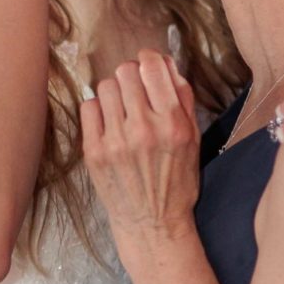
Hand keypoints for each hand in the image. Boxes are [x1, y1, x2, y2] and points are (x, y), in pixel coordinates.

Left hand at [81, 51, 200, 258]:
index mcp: (173, 123)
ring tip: (123, 111)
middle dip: (132, 76)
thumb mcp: (194, 139)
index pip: (152, 67)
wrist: (153, 223)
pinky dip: (99, 110)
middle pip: (125, 71)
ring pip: (106, 86)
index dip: (149, 60)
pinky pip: (89, 107)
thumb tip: (165, 64)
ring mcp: (116, 140)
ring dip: (115, 93)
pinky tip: (109, 124)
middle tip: (136, 92)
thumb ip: (182, 98)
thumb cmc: (177, 181)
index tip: (148, 67)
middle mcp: (144, 128)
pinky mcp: (94, 151)